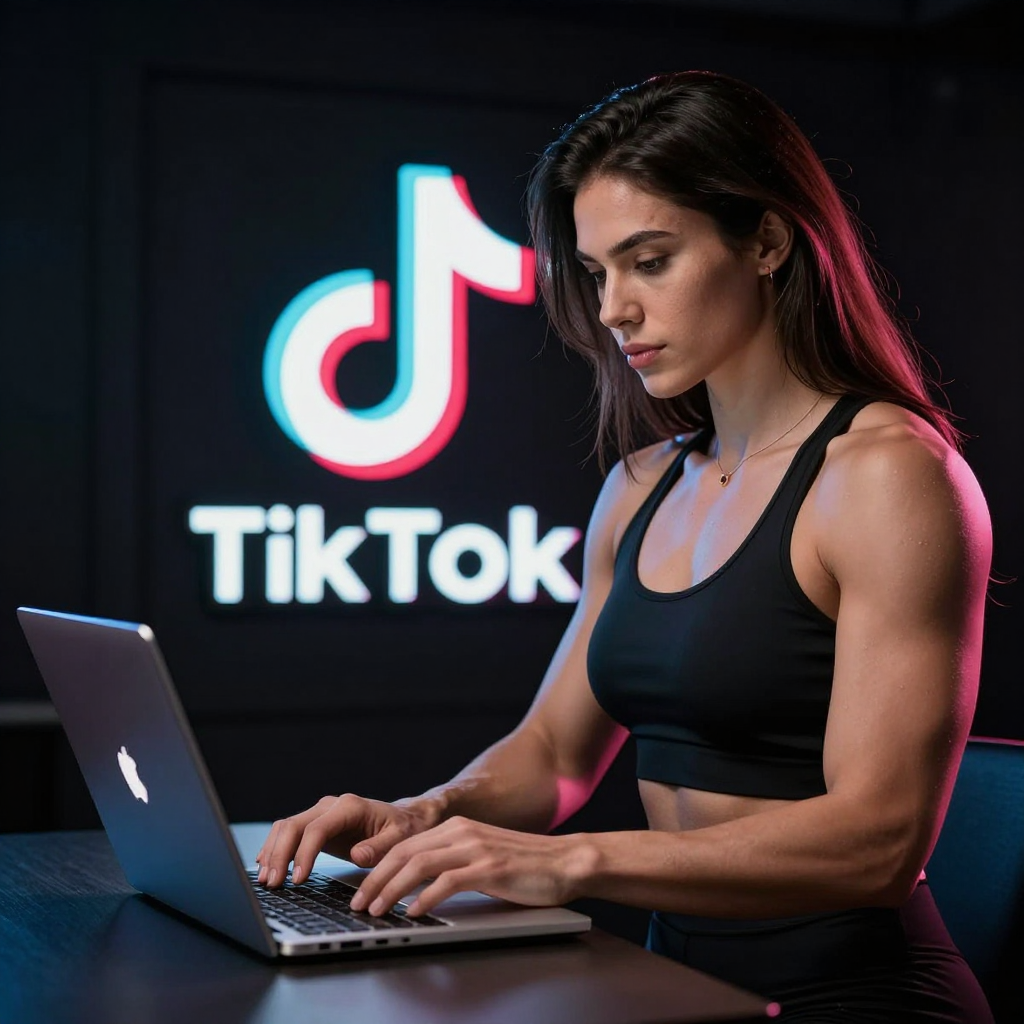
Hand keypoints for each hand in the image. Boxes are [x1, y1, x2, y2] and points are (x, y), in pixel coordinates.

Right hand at [256, 793, 439, 886]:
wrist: (405, 818)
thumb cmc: (404, 828)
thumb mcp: (400, 839)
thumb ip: (380, 847)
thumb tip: (358, 854)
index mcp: (350, 807)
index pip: (317, 828)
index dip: (304, 854)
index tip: (298, 879)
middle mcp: (331, 806)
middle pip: (294, 825)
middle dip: (279, 855)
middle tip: (272, 884)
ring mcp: (321, 814)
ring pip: (286, 827)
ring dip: (273, 852)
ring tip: (266, 880)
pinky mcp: (316, 825)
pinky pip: (289, 833)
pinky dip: (276, 848)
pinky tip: (267, 866)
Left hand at [347, 816, 593, 917]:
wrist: (566, 861)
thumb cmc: (526, 865)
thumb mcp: (482, 856)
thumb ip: (453, 863)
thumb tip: (416, 887)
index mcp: (457, 828)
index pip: (405, 845)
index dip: (378, 868)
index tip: (361, 889)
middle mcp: (462, 832)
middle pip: (405, 853)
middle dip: (375, 880)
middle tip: (358, 903)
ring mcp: (476, 848)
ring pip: (419, 865)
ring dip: (391, 890)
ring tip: (377, 910)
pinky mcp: (490, 867)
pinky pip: (448, 882)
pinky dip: (425, 898)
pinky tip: (414, 912)